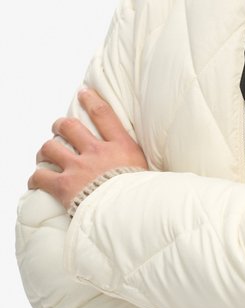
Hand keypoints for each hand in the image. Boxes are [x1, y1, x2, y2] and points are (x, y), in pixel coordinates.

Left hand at [28, 88, 147, 209]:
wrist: (128, 214)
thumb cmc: (140, 194)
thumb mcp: (146, 169)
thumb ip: (136, 158)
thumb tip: (140, 158)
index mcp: (119, 146)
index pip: (102, 114)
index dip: (91, 99)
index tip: (83, 92)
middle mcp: (96, 152)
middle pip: (69, 127)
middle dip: (60, 125)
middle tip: (58, 127)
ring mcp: (78, 168)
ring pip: (51, 148)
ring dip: (45, 150)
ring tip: (45, 153)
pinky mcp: (63, 186)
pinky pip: (41, 176)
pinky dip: (36, 177)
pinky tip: (37, 180)